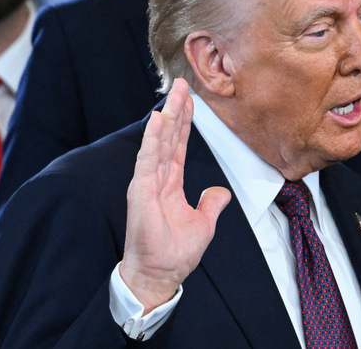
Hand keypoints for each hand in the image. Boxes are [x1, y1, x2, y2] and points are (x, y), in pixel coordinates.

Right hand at [119, 78, 231, 312]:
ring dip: (167, 117)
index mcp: (170, 183)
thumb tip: (219, 191)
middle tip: (182, 84)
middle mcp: (157, 178)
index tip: (189, 100)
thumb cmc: (174, 253)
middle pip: (168, 137)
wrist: (160, 275)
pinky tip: (158, 119)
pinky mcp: (141, 191)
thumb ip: (211, 203)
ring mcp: (147, 182)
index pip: (178, 145)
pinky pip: (148, 159)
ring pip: (159, 142)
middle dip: (176, 110)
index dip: (185, 122)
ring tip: (174, 94)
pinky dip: (153, 138)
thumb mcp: (203, 224)